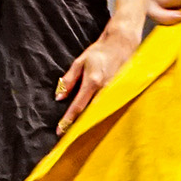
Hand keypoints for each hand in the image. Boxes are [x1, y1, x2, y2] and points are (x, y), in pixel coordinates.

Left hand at [55, 18, 137, 133]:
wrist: (121, 44)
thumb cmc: (99, 52)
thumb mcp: (79, 63)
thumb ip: (69, 80)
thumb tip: (59, 97)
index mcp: (92, 82)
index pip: (78, 106)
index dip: (68, 120)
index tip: (60, 131)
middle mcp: (104, 90)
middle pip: (90, 114)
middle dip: (79, 126)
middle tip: (69, 135)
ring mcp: (114, 93)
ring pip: (100, 113)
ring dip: (90, 123)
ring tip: (81, 133)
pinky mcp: (121, 93)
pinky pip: (108, 108)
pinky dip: (100, 116)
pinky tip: (95, 122)